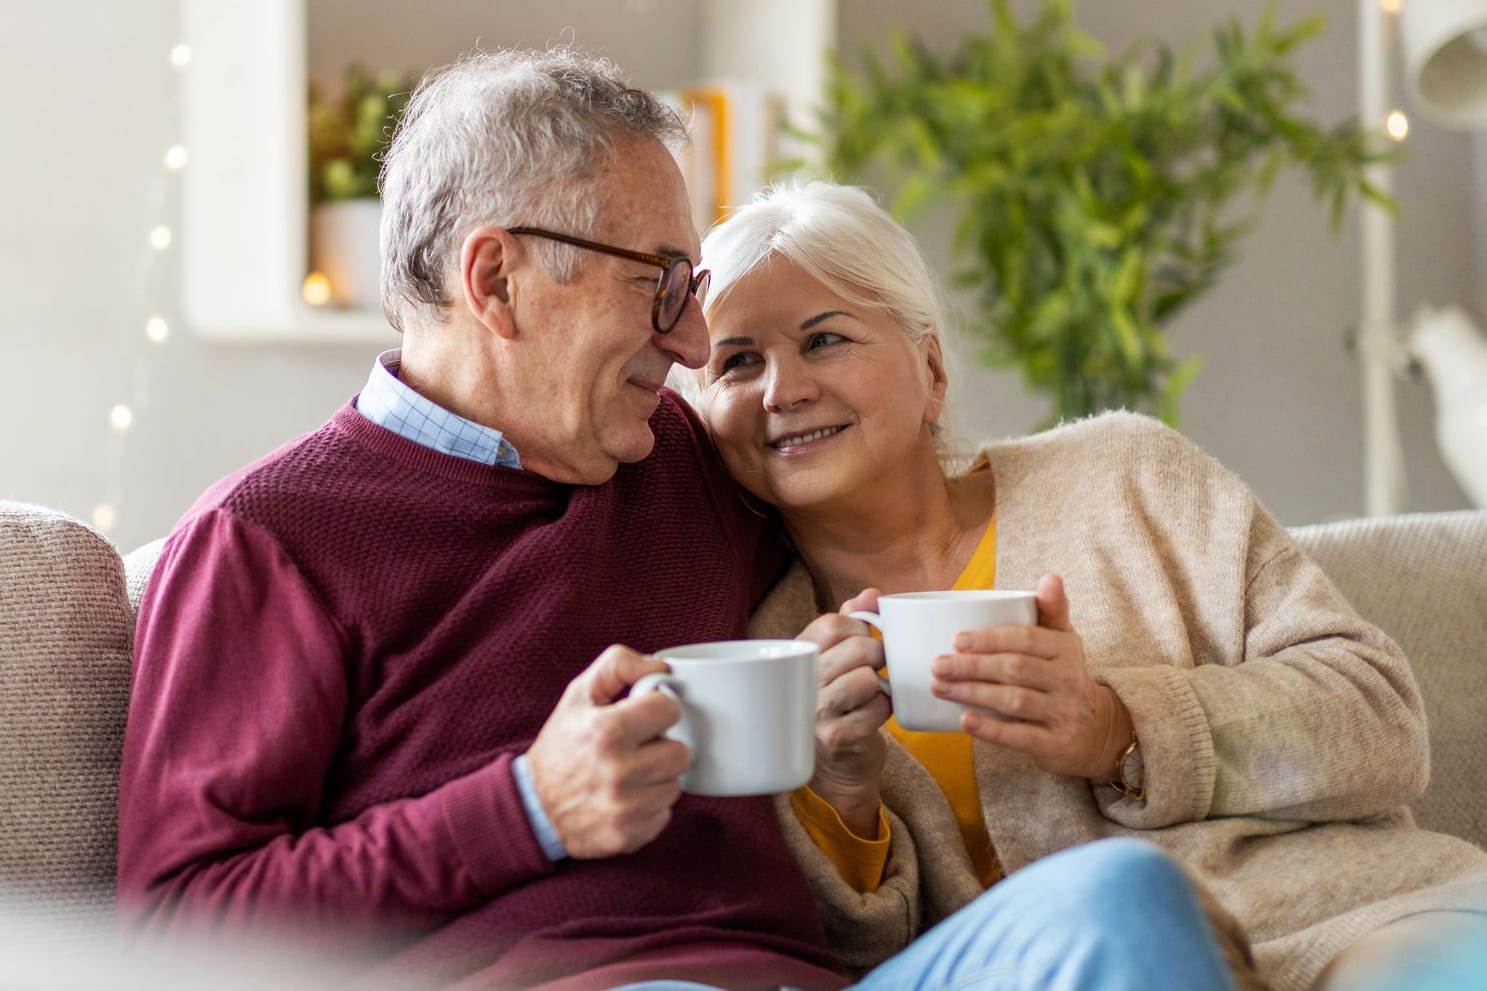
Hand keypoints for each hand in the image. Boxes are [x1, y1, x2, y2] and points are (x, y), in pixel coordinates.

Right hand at [525, 646, 691, 858]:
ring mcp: (625, 808)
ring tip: (631, 774)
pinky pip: (665, 814)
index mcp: (607, 731)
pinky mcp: (629, 835)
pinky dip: (650, 806)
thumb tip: (661, 667)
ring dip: (658, 778)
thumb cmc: (561, 746)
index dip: (659, 709)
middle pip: (680, 752)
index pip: (669, 710)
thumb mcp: (578, 695)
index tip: (646, 716)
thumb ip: (618, 666)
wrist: (533, 807)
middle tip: (638, 749)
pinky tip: (627, 798)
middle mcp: (618, 771)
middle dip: (662, 747)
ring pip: (675, 785)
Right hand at [794, 589, 890, 835]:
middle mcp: (802, 683)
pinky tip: (873, 714)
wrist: (836, 766)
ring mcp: (817, 712)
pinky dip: (884, 709)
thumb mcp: (835, 658)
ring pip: (867, 678)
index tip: (865, 637)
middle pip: (856, 648)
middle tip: (877, 666)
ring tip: (872, 691)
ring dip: (880, 685)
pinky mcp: (838, 737)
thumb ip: (851, 621)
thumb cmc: (838, 702)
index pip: (832, 622)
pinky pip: (877, 709)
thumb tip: (871, 593)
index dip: (860, 625)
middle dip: (878, 654)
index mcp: (799, 657)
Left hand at [930, 575, 1133, 779]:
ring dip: (973, 694)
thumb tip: (1050, 577)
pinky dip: (991, 729)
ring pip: (1014, 701)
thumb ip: (1052, 610)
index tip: (956, 640)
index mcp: (1065, 649)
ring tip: (940, 688)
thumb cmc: (1065, 677)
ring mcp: (1063, 713)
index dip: (990, 639)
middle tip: (937, 665)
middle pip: (1015, 669)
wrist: (1099, 731)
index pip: (1026, 639)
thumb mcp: (1064, 642)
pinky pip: (1020, 736)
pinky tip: (964, 721)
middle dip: (972, 667)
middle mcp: (1067, 680)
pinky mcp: (1055, 745)